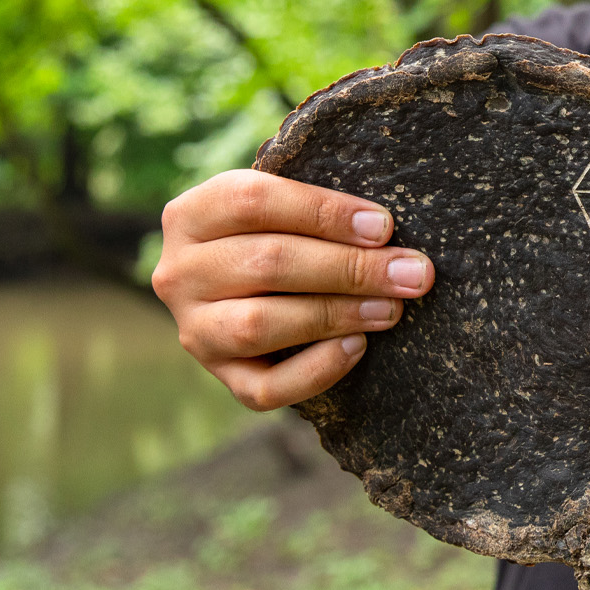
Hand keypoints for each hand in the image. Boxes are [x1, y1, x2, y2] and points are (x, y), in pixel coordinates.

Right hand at [152, 168, 434, 410]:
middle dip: (349, 268)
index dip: (324, 212)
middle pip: (266, 263)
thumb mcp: (279, 204)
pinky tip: (356, 347)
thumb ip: (316, 206)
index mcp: (192, 214)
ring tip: (390, 308)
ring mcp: (194, 330)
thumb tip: (382, 228)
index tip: (383, 226)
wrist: (238, 284)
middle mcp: (179, 272)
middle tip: (410, 273)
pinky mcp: (219, 376)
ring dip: (335, 315)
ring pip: (259, 325)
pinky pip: (263, 388)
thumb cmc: (275, 232)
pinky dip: (315, 371)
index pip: (254, 201)